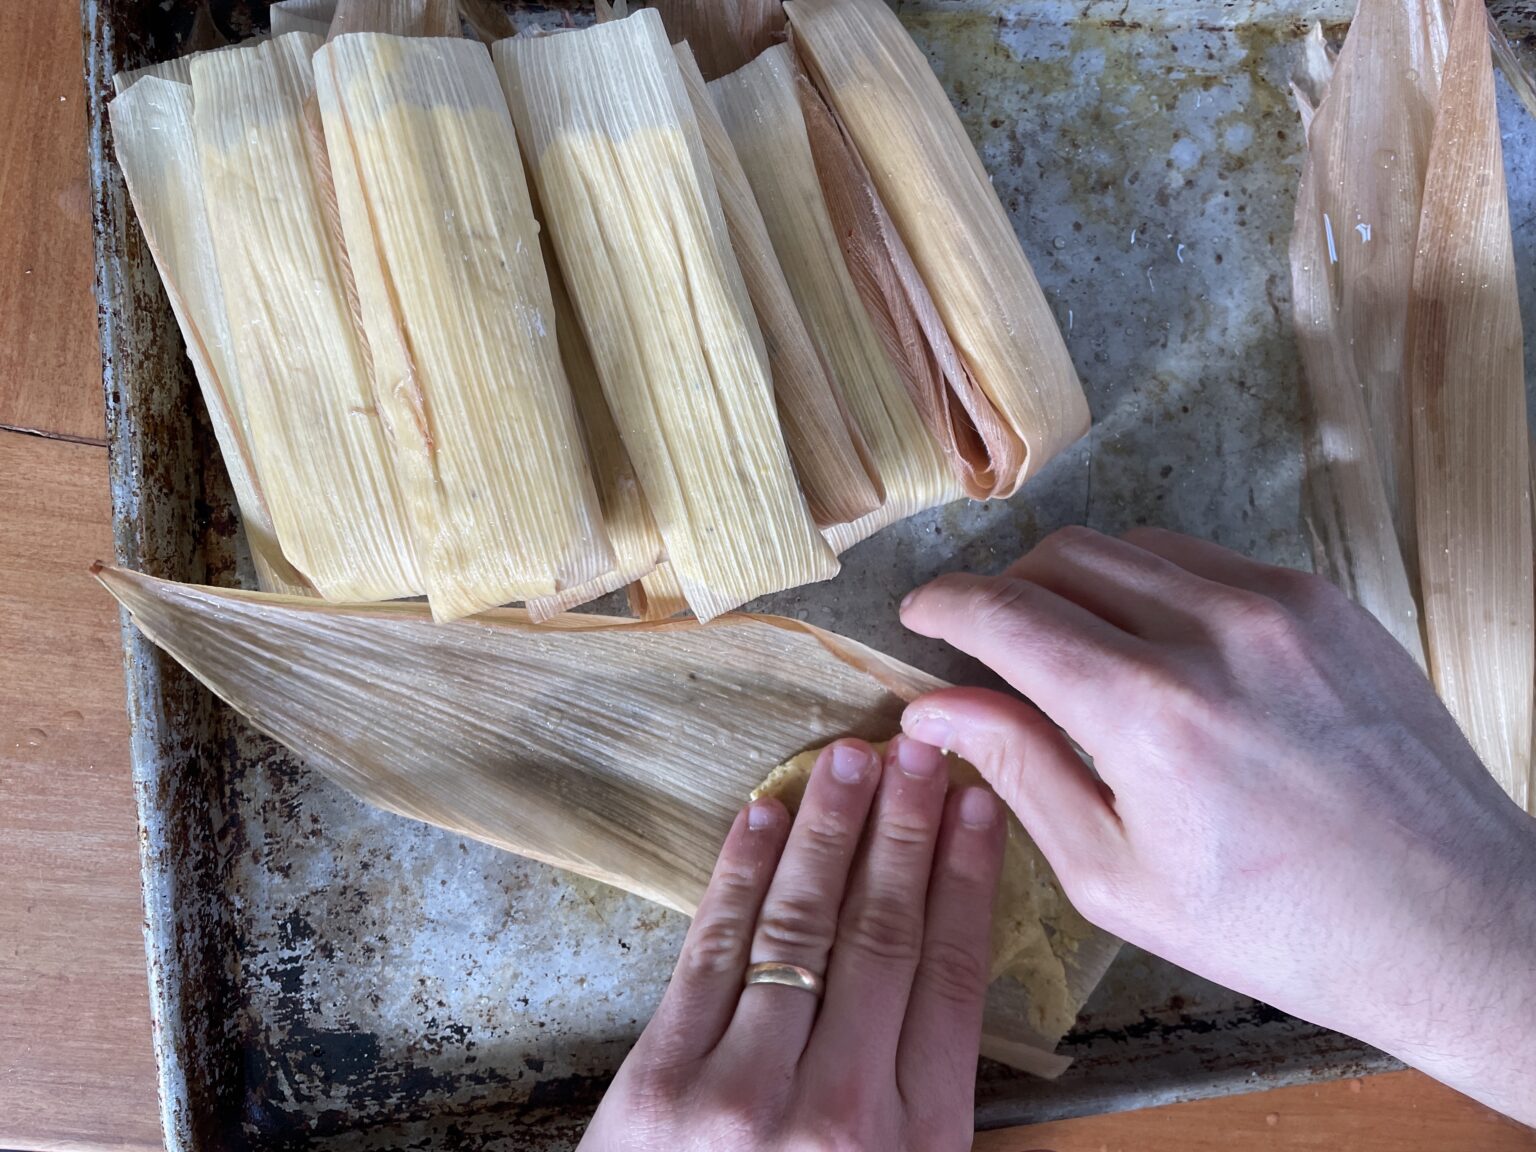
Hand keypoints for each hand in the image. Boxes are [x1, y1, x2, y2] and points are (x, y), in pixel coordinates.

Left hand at [580, 738, 1004, 1150]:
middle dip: (907, 830)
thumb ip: (924, 1108)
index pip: (956, 977)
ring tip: (852, 758)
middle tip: (923, 748)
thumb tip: (948, 980)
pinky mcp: (659, 1081)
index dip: (969, 880)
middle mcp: (838, 1107)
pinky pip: (711, 953)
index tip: (980, 807)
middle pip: (886, 934)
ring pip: (802, 926)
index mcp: (916, 1140)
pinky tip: (762, 817)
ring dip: (829, 831)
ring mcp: (741, 1090)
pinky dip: (738, 877)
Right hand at [900, 526, 1535, 1124]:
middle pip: (1059, 557)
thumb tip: (933, 709)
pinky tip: (1162, 648)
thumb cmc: (1279, 925)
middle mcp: (1211, 632)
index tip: (918, 615)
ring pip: (1130, 544)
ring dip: (1078, 582)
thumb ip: (1019, 771)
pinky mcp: (1323, 601)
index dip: (943, 604)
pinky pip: (1204, 560)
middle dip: (1006, 591)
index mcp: (1147, 712)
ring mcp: (1277, 605)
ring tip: (1078, 650)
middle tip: (993, 647)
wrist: (1452, 918)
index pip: (1005, 612)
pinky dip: (1156, 585)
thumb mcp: (1118, 877)